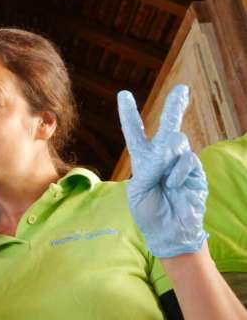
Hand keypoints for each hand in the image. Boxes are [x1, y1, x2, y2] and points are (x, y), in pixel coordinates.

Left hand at [118, 85, 207, 257]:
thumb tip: (169, 147)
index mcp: (143, 160)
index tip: (123, 94)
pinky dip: (177, 172)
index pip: (134, 132)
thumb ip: (150, 166)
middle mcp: (162, 157)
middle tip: (182, 89)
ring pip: (176, 141)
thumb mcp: (139, 188)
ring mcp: (181, 163)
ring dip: (167, 157)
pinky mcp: (196, 171)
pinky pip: (186, 159)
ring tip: (164, 180)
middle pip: (168, 125)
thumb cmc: (149, 212)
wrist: (169, 231)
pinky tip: (174, 186)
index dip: (129, 114)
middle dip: (176, 106)